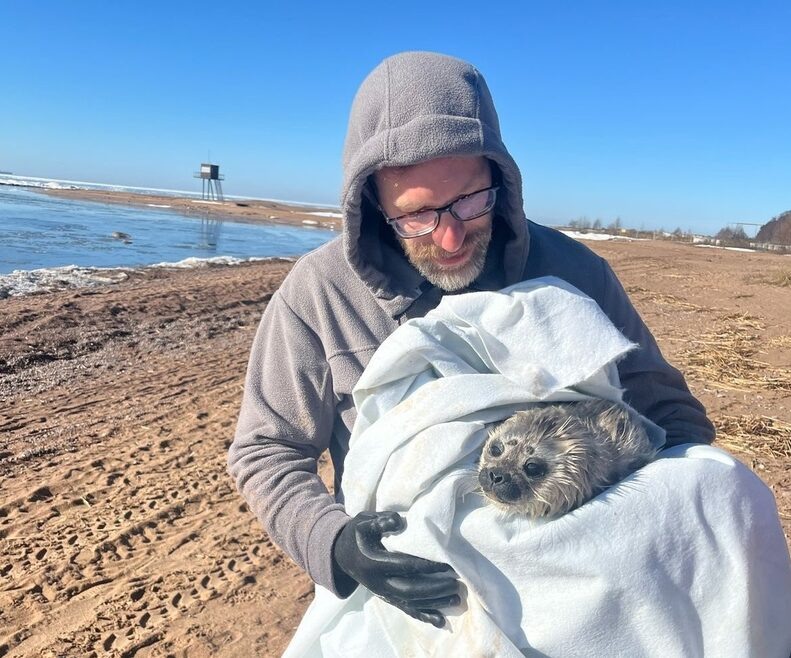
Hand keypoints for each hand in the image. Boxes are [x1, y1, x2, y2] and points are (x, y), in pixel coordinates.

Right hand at [332, 511, 459, 626]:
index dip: (425, 565)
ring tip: (456, 597)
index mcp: (372, 562)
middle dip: (434, 588)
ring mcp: (382, 593)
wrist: (342, 555)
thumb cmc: (357, 534)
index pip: (403, 565)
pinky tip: (441, 621)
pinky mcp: (387, 598)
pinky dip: (424, 616)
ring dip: (434, 602)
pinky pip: (406, 610)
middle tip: (455, 582)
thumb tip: (399, 521)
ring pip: (410, 603)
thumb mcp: (363, 522)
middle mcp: (377, 582)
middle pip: (409, 589)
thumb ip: (380, 521)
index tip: (446, 563)